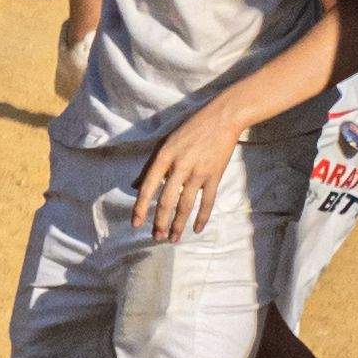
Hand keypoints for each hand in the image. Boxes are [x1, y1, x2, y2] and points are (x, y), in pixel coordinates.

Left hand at [133, 108, 246, 238]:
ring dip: (179, 224)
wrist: (222, 119)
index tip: (135, 224)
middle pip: (167, 201)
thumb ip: (149, 166)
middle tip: (155, 237)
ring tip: (173, 238)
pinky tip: (196, 229)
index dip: (140, 207)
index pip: (148, 187)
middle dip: (160, 222)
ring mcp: (199, 172)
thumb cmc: (189, 130)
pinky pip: (207, 201)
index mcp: (163, 157)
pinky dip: (202, 217)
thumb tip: (135, 186)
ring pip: (186, 205)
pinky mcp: (215, 175)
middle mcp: (180, 166)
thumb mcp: (164, 143)